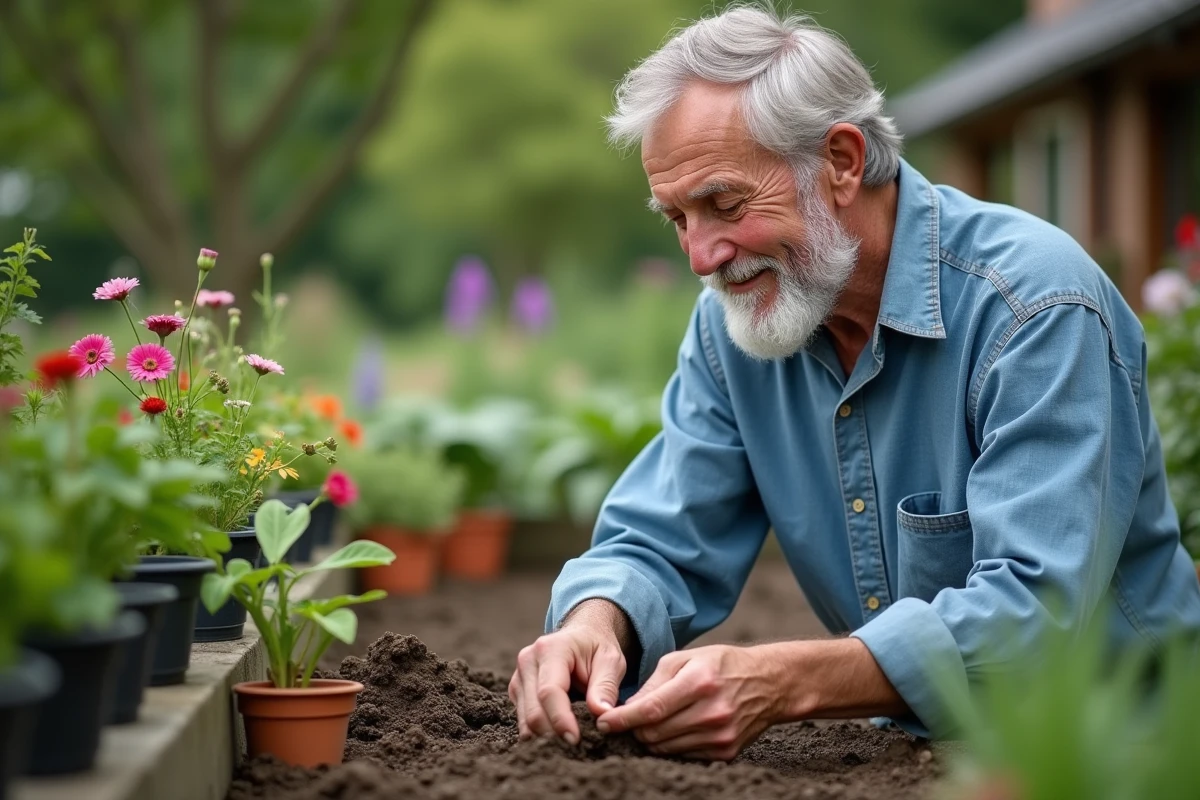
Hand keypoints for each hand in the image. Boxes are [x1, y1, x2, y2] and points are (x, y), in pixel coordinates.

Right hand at [508, 608, 628, 744]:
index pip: (549, 691)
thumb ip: (606, 687)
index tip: (575, 739)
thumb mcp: (611, 661)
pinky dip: (540, 732)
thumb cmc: (597, 648)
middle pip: (533, 710)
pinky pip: (524, 720)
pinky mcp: (517, 690)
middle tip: (577, 746)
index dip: (561, 719)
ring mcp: (518, 676)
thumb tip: (601, 715)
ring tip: (570, 740)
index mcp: (550, 649)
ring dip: (547, 735)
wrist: (581, 635)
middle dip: (554, 733)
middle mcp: (528, 660)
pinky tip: (558, 733)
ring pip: (525, 719)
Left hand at [595, 644, 782, 760]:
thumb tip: (625, 708)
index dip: (622, 719)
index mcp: (699, 682)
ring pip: (666, 749)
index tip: (603, 723)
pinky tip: (677, 729)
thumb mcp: (686, 658)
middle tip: (628, 720)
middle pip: (654, 733)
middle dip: (634, 729)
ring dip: (652, 739)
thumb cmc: (721, 665)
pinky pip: (684, 756)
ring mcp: (721, 735)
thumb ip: (654, 683)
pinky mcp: (726, 752)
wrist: (769, 683)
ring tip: (654, 722)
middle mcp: (712, 712)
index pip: (650, 709)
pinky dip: (672, 746)